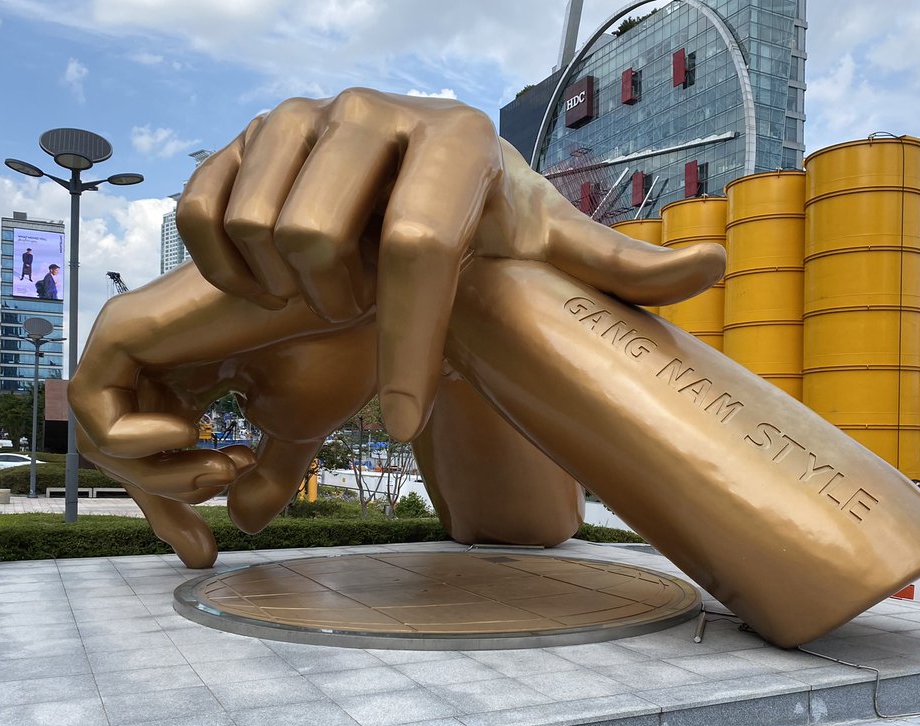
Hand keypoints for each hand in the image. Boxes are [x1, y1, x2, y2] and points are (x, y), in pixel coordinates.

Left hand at [70, 263, 377, 565]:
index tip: (205, 553)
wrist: (351, 305)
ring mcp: (137, 344)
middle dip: (163, 504)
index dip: (172, 508)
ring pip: (104, 445)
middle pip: (125, 457)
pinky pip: (89, 409)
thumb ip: (265, 477)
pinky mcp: (121, 330)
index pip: (157, 455)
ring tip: (222, 467)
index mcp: (193, 379)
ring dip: (162, 476)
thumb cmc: (333, 351)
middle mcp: (157, 361)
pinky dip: (132, 439)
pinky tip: (187, 430)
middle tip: (209, 535)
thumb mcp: (294, 431)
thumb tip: (243, 524)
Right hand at [177, 88, 724, 440]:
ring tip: (333, 297)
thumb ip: (628, 264)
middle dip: (344, 311)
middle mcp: (371, 110)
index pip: (420, 249)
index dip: (409, 346)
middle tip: (372, 320)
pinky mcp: (240, 135)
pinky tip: (273, 286)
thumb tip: (718, 264)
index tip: (404, 422)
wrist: (420, 189)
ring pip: (258, 228)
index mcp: (457, 136)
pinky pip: (202, 214)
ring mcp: (297, 115)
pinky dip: (227, 270)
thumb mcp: (557, 249)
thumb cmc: (493, 229)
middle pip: (320, 238)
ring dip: (290, 292)